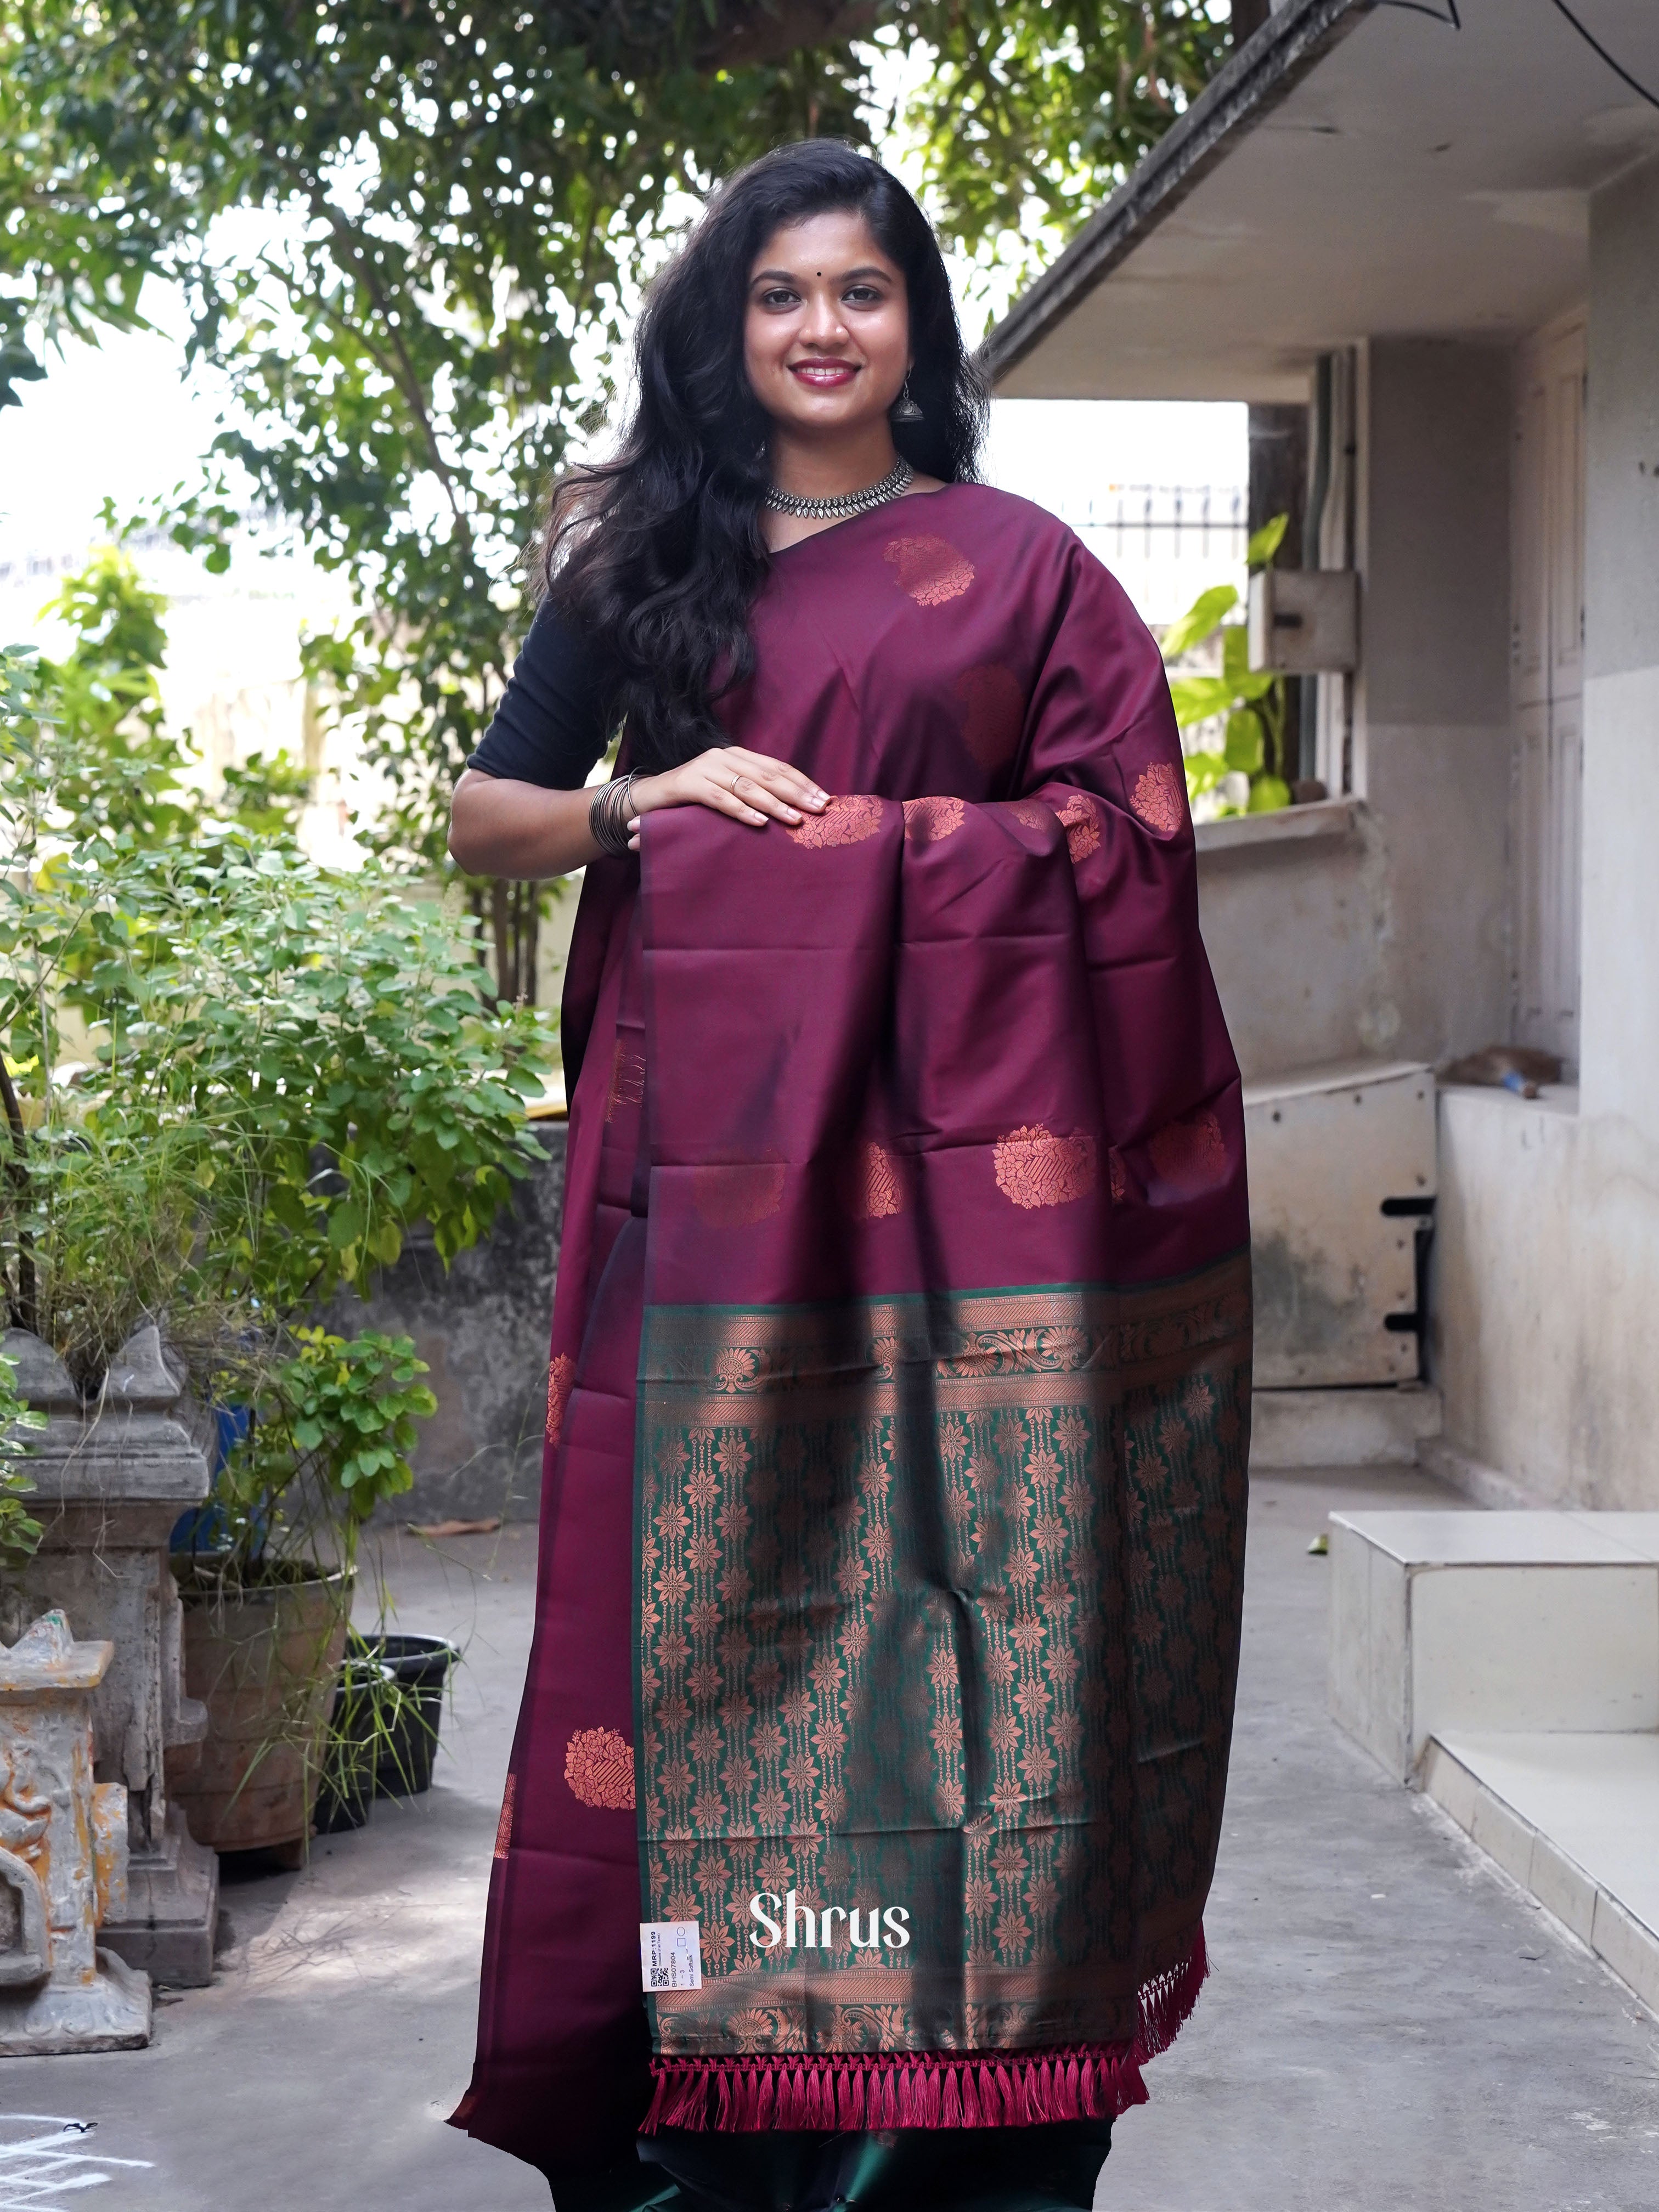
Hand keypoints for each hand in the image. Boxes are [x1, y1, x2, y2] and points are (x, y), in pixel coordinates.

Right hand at [625, 746, 828, 848]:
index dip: (802, 782)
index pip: (777, 767)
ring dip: (774, 804)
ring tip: (795, 820)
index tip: (825, 799)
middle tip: (818, 809)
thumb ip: (753, 792)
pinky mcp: (688, 783)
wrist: (648, 798)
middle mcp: (723, 757)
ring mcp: (705, 768)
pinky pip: (720, 799)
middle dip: (796, 792)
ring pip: (747, 786)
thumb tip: (793, 808)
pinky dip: (741, 811)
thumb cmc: (693, 800)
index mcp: (737, 756)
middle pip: (767, 775)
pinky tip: (759, 822)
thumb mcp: (727, 791)